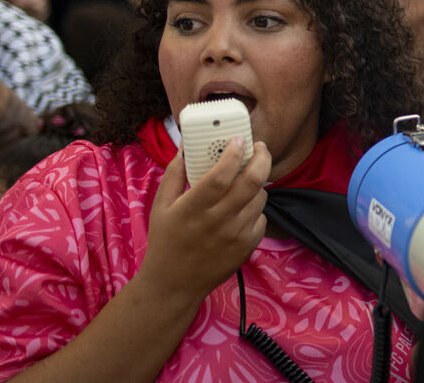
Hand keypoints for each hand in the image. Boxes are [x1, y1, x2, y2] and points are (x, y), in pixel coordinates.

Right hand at [137, 137, 270, 303]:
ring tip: (247, 179)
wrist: (174, 284)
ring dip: (257, 183)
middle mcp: (218, 221)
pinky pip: (261, 217)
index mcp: (194, 208)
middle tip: (259, 147)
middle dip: (261, 158)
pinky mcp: (247, 246)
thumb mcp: (161, 206)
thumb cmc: (166, 241)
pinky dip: (255, 207)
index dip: (234, 153)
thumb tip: (185, 146)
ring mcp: (236, 235)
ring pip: (260, 197)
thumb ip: (174, 174)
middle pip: (252, 182)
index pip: (222, 174)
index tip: (238, 139)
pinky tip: (242, 207)